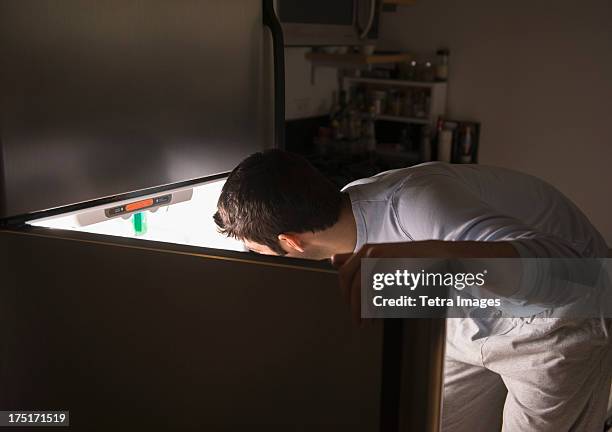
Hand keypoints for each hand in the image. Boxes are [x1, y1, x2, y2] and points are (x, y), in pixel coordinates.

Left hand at [331, 241, 449, 323]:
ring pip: (361, 287)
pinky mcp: (391, 265)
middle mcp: (368, 251)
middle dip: (351, 305)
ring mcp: (379, 257)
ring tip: (367, 324)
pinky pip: (377, 289)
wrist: (436, 256)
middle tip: (358, 322)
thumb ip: (357, 260)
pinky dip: (375, 305)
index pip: (344, 275)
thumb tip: (332, 259)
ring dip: (361, 309)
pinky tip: (379, 316)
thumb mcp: (381, 261)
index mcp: (364, 251)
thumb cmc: (409, 263)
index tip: (352, 311)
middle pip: (349, 282)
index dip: (346, 296)